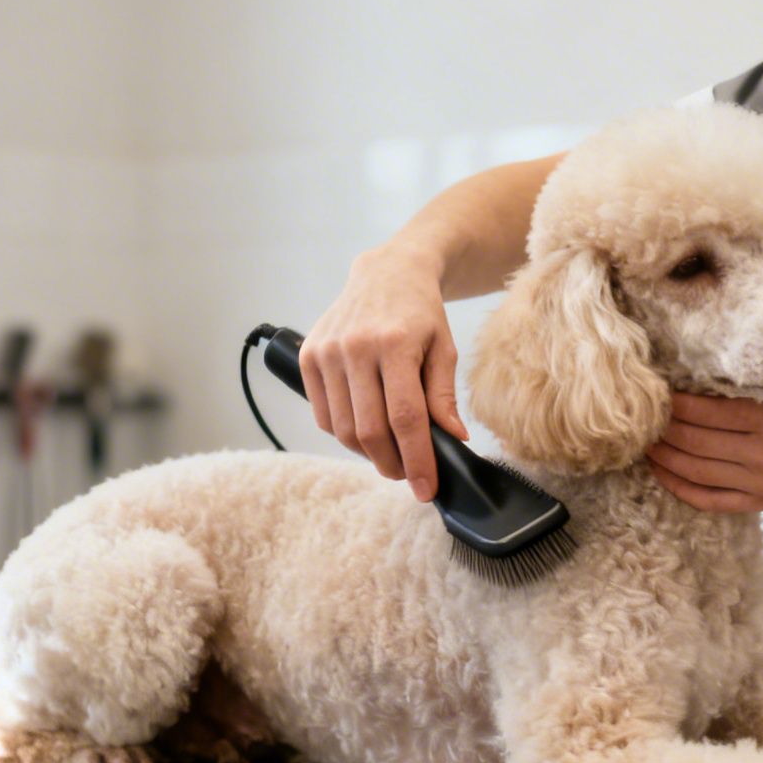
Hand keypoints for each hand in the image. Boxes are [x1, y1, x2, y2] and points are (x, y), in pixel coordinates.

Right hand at [301, 244, 468, 500]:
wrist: (386, 274)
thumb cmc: (421, 314)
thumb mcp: (444, 349)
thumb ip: (444, 396)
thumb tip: (453, 440)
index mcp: (394, 343)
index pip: (405, 418)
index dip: (416, 459)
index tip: (425, 489)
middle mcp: (355, 347)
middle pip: (370, 430)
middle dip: (391, 464)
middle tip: (408, 474)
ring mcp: (327, 352)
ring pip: (343, 429)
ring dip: (367, 452)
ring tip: (389, 451)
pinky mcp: (308, 357)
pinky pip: (323, 416)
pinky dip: (344, 433)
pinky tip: (365, 427)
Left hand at [646, 387, 762, 512]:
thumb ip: (760, 387)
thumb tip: (706, 376)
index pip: (705, 408)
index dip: (674, 401)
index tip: (658, 389)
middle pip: (693, 439)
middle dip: (662, 427)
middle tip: (644, 415)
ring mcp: (761, 480)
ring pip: (695, 469)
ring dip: (663, 456)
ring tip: (645, 443)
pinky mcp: (762, 502)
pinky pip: (710, 499)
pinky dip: (680, 488)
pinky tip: (662, 474)